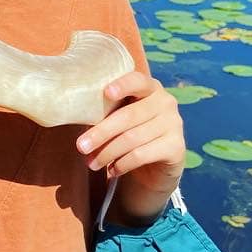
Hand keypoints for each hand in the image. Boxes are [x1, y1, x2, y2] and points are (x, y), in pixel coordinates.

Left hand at [75, 70, 184, 199]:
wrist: (156, 164)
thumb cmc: (129, 132)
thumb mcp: (117, 117)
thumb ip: (105, 111)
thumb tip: (73, 113)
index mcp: (149, 87)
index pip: (138, 80)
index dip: (123, 85)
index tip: (106, 93)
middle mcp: (165, 102)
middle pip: (128, 116)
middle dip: (101, 133)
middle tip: (81, 146)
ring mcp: (174, 124)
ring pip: (132, 139)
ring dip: (107, 153)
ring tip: (91, 163)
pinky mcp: (177, 147)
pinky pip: (142, 155)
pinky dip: (122, 164)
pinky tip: (112, 170)